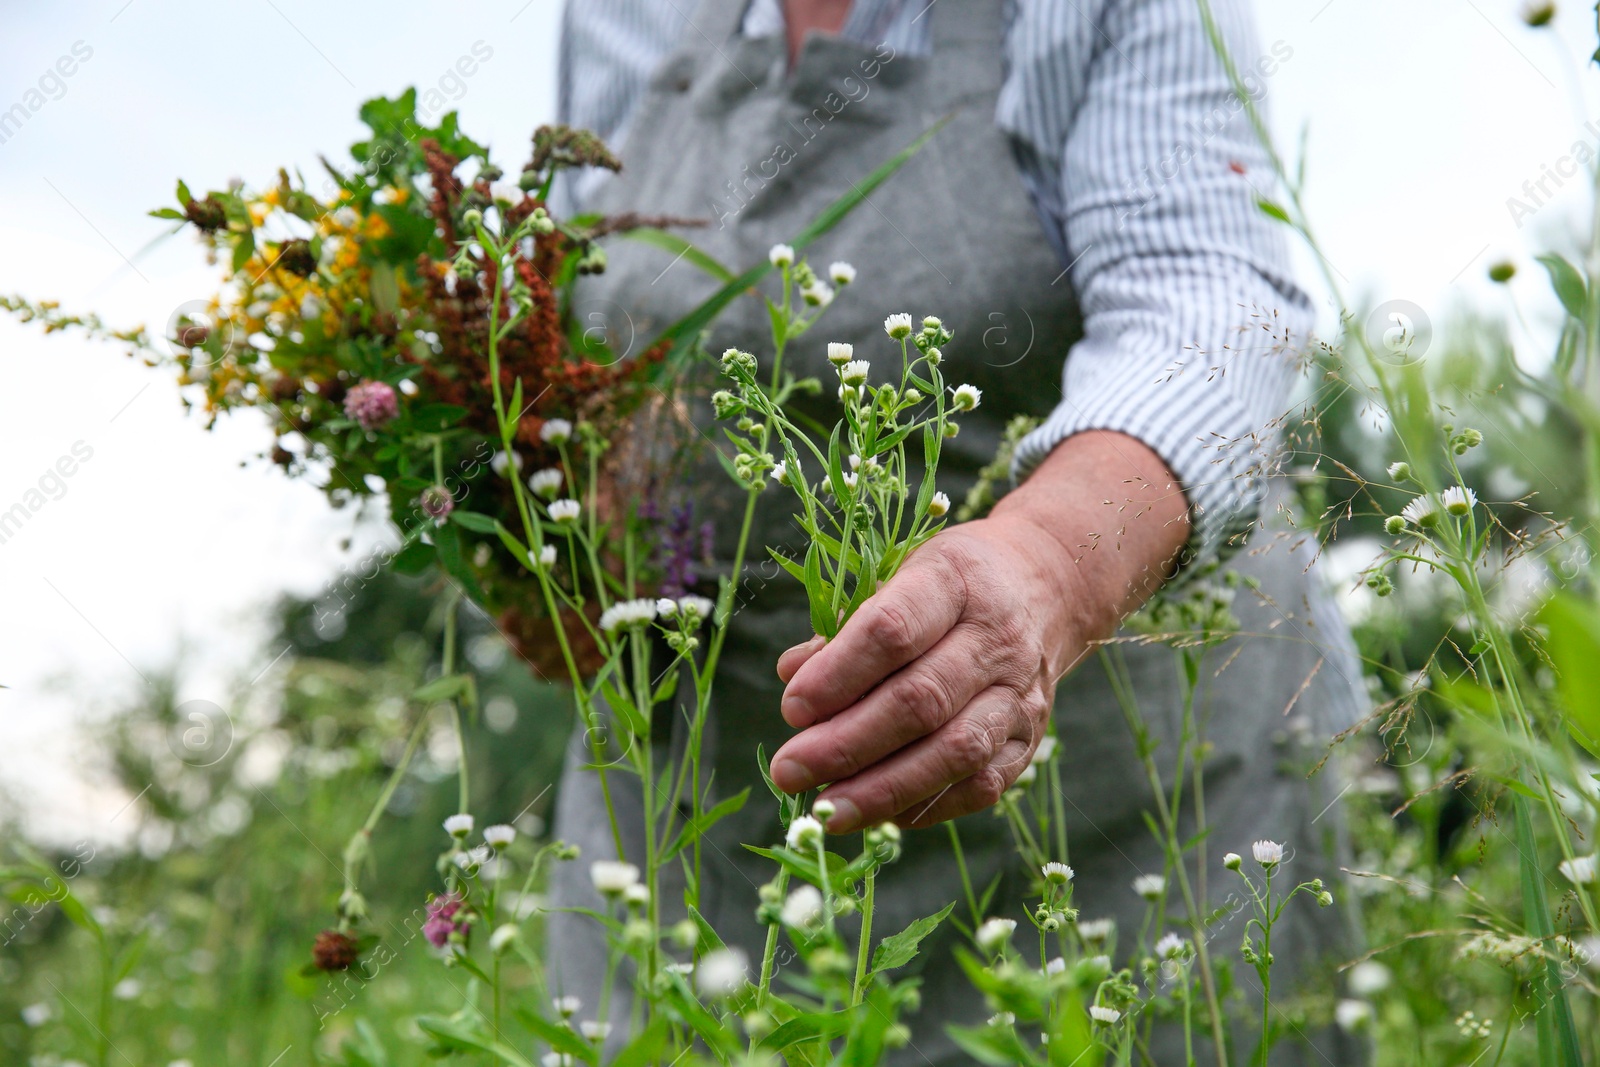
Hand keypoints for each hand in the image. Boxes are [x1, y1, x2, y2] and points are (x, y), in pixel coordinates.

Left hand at [767, 431, 1189, 833]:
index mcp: (955, 581)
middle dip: (846, 744)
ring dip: (882, 789)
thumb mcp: (897, 576)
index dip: (838, 674)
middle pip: (920, 701)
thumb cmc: (949, 586)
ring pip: (954, 752)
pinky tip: (876, 815)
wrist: (1043, 590)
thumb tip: (792, 674)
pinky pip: (979, 786)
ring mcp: (1020, 695)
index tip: (792, 708)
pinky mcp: (1030, 740)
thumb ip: (845, 628)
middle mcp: (996, 640)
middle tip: (790, 770)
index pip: (893, 630)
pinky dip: (924, 806)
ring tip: (826, 810)